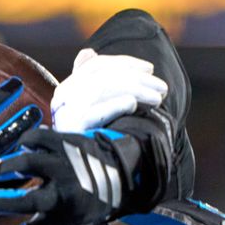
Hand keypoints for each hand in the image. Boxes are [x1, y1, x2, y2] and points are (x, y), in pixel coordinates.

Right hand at [0, 125, 145, 224]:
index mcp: (62, 219)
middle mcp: (63, 195)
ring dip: (6, 167)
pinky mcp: (65, 143)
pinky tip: (14, 148)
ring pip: (31, 164)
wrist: (121, 171)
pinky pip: (37, 139)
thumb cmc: (85, 203)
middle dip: (0, 202)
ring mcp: (64, 166)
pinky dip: (22, 142)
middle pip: (29, 202)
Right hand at [51, 48, 166, 132]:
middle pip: (102, 77)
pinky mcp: (72, 131)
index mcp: (66, 89)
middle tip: (162, 87)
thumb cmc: (89, 137)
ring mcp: (65, 114)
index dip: (125, 63)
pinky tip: (133, 104)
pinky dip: (115, 105)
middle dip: (136, 78)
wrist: (77, 172)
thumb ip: (91, 82)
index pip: (96, 66)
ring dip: (135, 90)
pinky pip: (95, 113)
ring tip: (157, 98)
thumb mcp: (88, 106)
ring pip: (101, 90)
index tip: (149, 68)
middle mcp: (62, 99)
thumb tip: (88, 53)